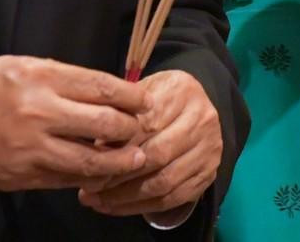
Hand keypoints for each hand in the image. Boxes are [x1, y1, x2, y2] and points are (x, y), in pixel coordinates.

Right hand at [0, 56, 149, 192]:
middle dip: (133, 129)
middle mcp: (39, 110)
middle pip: (106, 123)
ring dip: (119, 161)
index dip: (132, 96)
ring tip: (136, 160)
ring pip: (91, 160)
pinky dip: (87, 178)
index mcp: (38, 76)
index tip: (145, 100)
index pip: (101, 86)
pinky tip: (98, 174)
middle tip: (143, 130)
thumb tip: (96, 90)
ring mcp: (31, 148)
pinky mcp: (21, 176)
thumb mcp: (13, 66)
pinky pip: (65, 179)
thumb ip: (55, 77)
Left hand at [78, 69, 220, 217]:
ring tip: (99, 202)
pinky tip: (119, 207)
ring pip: (164, 182)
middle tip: (89, 190)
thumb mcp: (140, 94)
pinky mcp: (209, 174)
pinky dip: (143, 207)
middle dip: (119, 177)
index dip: (116, 148)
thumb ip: (120, 116)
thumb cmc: (158, 98)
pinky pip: (173, 198)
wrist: (196, 106)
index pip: (145, 126)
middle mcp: (201, 119)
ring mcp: (209, 149)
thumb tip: (93, 151)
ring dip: (127, 198)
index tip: (89, 164)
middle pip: (157, 156)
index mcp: (180, 91)